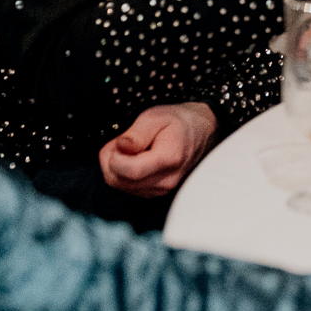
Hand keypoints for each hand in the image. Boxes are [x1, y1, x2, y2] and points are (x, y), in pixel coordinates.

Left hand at [97, 102, 217, 197]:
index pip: (130, 171)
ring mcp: (161, 190)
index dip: (114, 157)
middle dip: (110, 160)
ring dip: (115, 167)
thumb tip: (120, 148)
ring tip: (128, 148)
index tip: (117, 142)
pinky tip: (132, 159)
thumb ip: (136, 134)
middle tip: (119, 141)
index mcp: (168, 159)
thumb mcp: (155, 117)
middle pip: (119, 181)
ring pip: (120, 186)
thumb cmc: (177, 123)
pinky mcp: (155, 193)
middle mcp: (165, 181)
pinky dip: (122, 174)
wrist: (200, 133)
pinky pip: (127, 188)